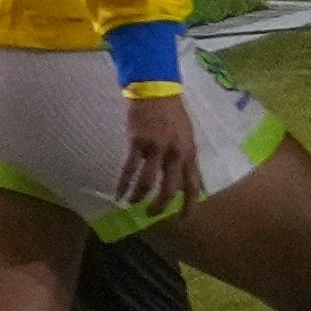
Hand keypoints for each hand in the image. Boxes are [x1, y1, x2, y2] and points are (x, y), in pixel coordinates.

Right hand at [114, 92, 201, 215]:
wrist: (157, 92)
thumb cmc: (174, 114)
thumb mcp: (188, 136)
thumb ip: (185, 156)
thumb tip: (183, 177)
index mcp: (189, 153)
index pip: (192, 186)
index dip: (188, 205)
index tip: (182, 218)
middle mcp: (174, 154)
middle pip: (169, 189)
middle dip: (160, 206)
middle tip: (152, 215)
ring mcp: (155, 149)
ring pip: (148, 182)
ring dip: (139, 197)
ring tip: (132, 204)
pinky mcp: (137, 143)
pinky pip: (129, 169)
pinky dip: (123, 184)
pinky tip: (118, 193)